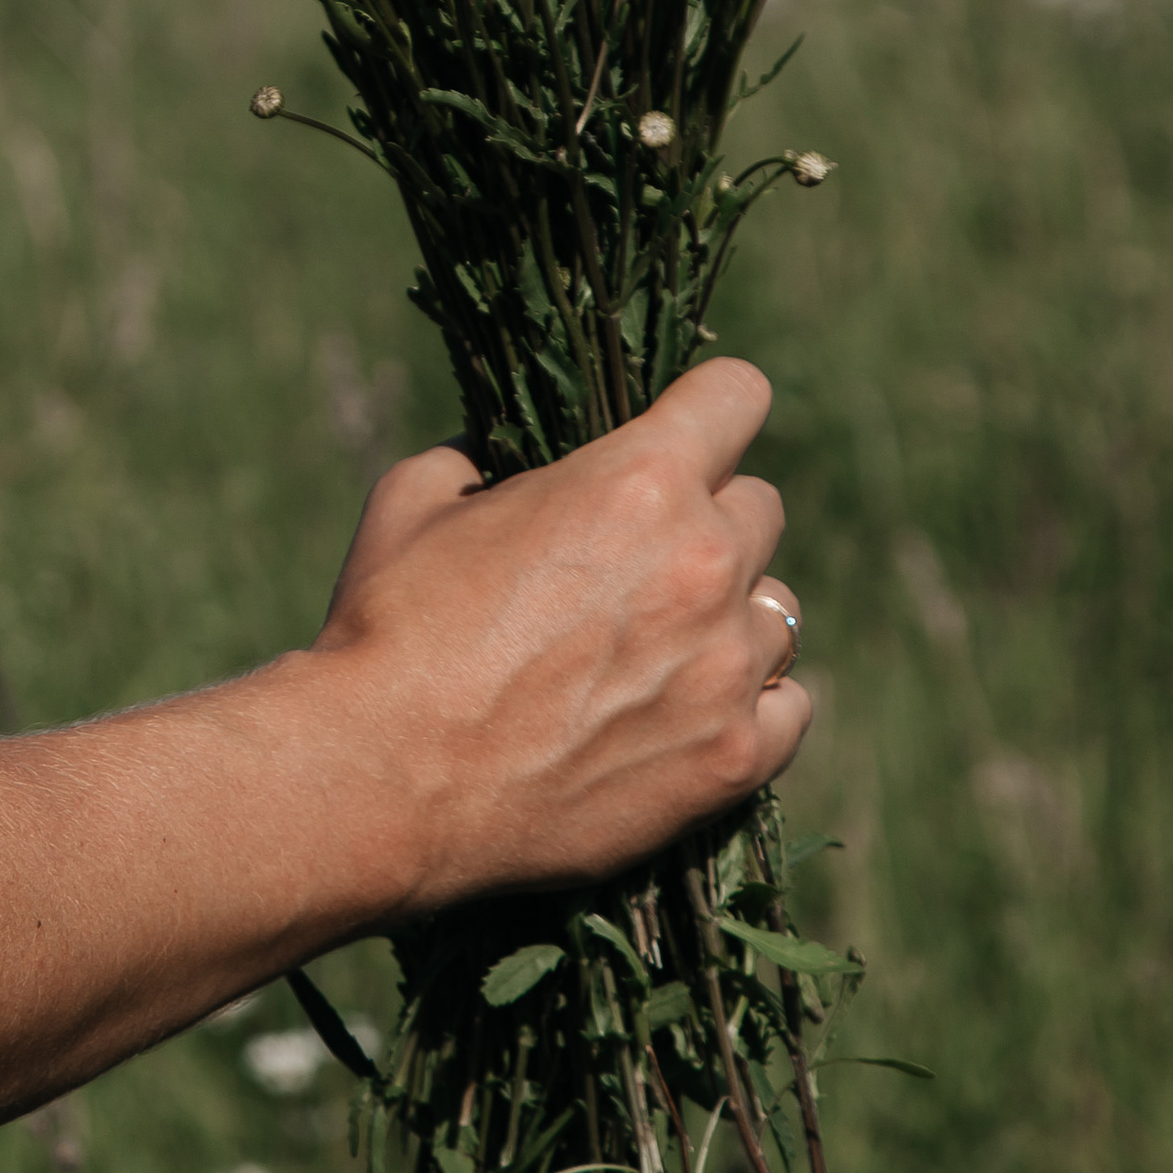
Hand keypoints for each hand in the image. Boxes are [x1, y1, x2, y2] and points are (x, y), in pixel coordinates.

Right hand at [308, 360, 809, 915]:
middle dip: (708, 523)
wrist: (380, 777)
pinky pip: (792, 709)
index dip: (706, 412)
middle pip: (761, 509)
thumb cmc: (387, 629)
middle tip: (641, 567)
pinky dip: (752, 707)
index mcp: (637, 479)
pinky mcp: (732, 757)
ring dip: (728, 621)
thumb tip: (503, 463)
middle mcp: (704, 562)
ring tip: (658, 655)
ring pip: (777, 612)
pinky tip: (695, 714)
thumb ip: (482, 461)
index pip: (737, 395)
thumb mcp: (417, 499)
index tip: (685, 439)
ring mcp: (727, 666)